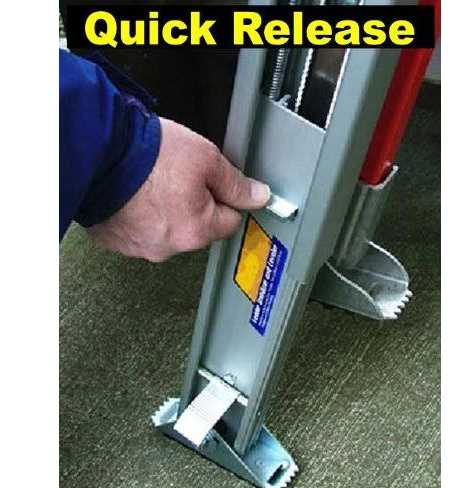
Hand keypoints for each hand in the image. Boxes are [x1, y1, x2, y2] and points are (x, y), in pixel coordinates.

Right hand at [87, 118, 269, 261]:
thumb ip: (235, 183)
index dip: (225, 198)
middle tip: (178, 177)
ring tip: (152, 183)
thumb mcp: (205, 159)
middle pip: (197, 228)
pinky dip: (140, 215)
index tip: (214, 183)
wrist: (96, 153)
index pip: (229, 221)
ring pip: (167, 230)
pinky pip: (139, 230)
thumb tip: (259, 196)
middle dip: (194, 205)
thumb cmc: (147, 155)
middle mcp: (168, 247)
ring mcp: (139, 247)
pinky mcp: (116, 241)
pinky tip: (134, 194)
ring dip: (165, 211)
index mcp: (196, 230)